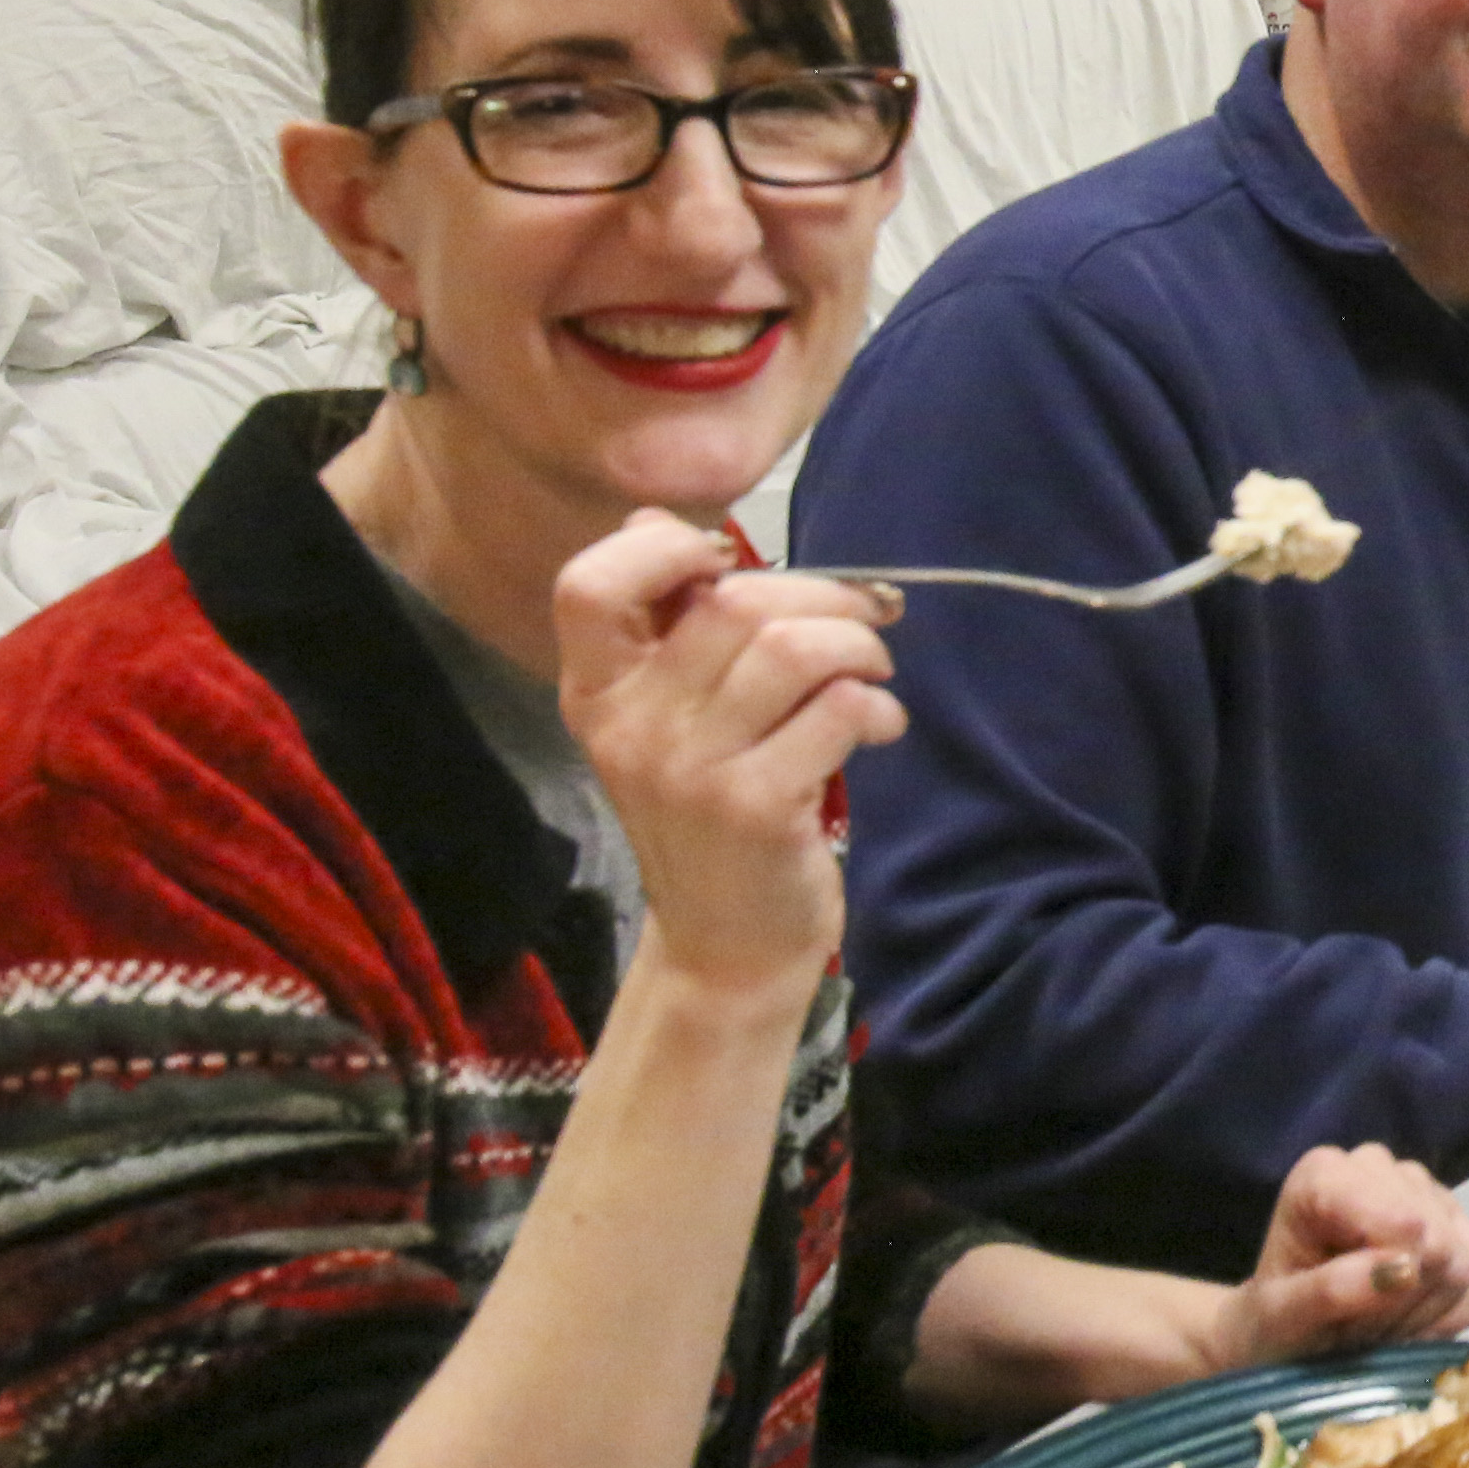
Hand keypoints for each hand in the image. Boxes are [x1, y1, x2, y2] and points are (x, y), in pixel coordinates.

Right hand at [560, 517, 903, 1004]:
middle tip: (866, 620)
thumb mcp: (670, 723)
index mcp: (597, 692)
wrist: (723, 947)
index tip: (728, 559)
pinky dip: (877, 707)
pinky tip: (878, 728)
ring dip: (860, 646)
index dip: (663, 548)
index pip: (590, 584)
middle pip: (734, 600)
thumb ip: (669, 630)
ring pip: (794, 647)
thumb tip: (663, 520)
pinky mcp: (754, 807)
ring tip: (873, 671)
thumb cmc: (710, 813)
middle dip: (824, 595)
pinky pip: (838, 710)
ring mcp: (689, 770)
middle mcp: (630, 725)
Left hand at [1203, 1144, 1468, 1369]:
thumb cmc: (1275, 1324)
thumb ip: (1330, 1291)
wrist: (1293, 1336)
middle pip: (1436, 1241)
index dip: (1389, 1280)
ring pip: (1462, 1261)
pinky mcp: (1459, 1224)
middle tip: (1360, 1326)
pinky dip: (1446, 1314)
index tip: (1347, 1314)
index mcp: (1326, 1174)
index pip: (1403, 1221)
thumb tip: (1400, 1269)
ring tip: (1378, 1322)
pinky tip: (1407, 1317)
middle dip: (1403, 1300)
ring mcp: (1425, 1190)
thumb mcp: (1281, 1319)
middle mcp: (1379, 1166)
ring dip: (1423, 1310)